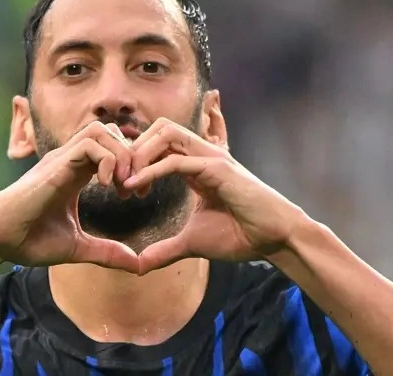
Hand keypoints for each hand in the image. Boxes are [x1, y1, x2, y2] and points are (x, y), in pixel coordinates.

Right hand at [0, 121, 138, 272]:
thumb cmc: (28, 240)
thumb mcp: (77, 247)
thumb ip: (106, 252)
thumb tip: (136, 265)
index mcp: (77, 173)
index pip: (112, 149)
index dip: (132, 167)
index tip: (137, 196)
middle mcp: (70, 160)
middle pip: (112, 132)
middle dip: (132, 157)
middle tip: (134, 189)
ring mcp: (62, 159)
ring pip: (102, 130)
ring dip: (121, 155)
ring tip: (122, 186)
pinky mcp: (55, 165)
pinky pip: (89, 144)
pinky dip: (107, 160)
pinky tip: (105, 186)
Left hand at [124, 118, 308, 274]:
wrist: (274, 238)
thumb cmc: (241, 235)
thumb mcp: (192, 242)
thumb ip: (165, 249)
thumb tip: (140, 265)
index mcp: (196, 165)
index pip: (159, 143)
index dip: (136, 160)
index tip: (123, 189)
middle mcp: (202, 154)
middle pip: (159, 128)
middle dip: (133, 149)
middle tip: (118, 180)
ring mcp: (210, 157)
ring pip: (165, 133)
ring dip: (139, 154)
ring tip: (125, 182)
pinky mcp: (217, 167)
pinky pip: (176, 160)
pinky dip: (151, 170)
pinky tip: (135, 187)